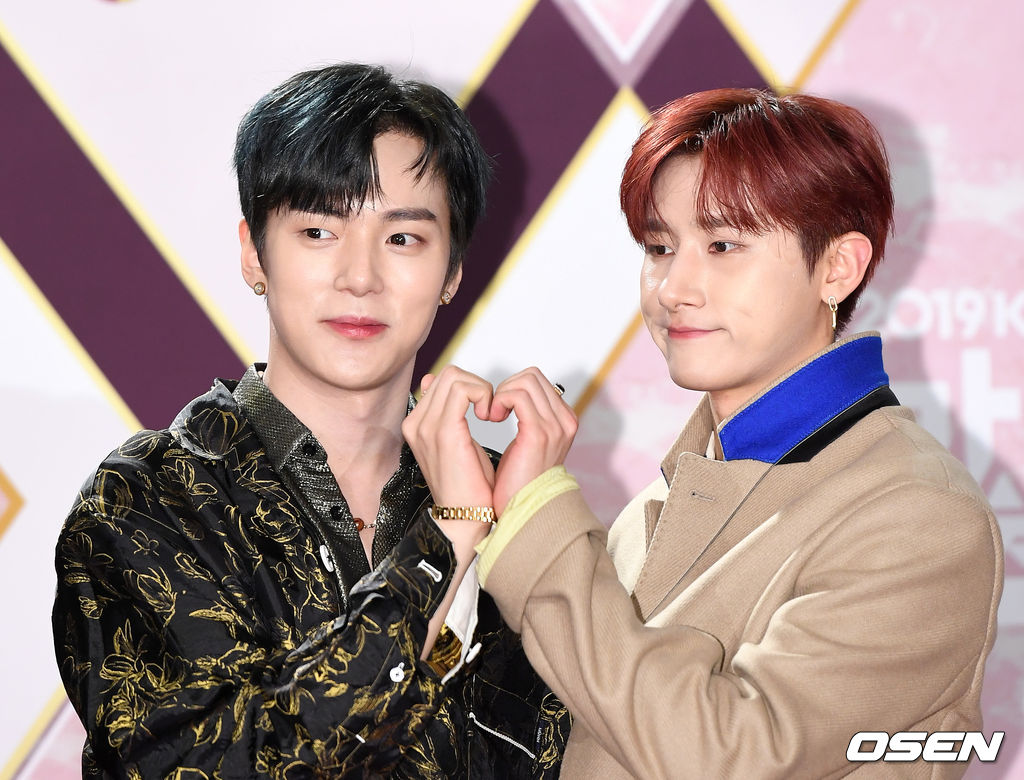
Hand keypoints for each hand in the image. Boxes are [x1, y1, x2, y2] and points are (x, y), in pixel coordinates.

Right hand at [402, 365, 495, 510]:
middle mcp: (416, 423)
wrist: (465, 518)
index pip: (441, 380)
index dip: (469, 388)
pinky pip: (463, 390)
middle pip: (448, 373)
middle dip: (477, 385)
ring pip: (455, 376)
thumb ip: (448, 413)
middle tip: (491, 410)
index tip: (484, 409)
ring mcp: (426, 426)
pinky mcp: (444, 431)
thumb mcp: (457, 443)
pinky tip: (491, 417)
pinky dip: (483, 395)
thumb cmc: (468, 485)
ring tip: (491, 414)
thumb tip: (436, 383)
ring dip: (481, 389)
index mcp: (417, 424)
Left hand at [489, 367, 577, 515]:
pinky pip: (517, 395)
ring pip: (524, 381)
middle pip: (531, 376)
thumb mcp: (525, 444)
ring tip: (490, 416)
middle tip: (491, 412)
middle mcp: (565, 421)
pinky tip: (490, 419)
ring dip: (500, 394)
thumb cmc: (516, 482)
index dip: (510, 389)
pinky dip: (499, 400)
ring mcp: (555, 426)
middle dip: (505, 388)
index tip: (495, 410)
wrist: (521, 513)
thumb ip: (524, 416)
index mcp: (564, 421)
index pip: (536, 381)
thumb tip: (507, 395)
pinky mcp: (539, 433)